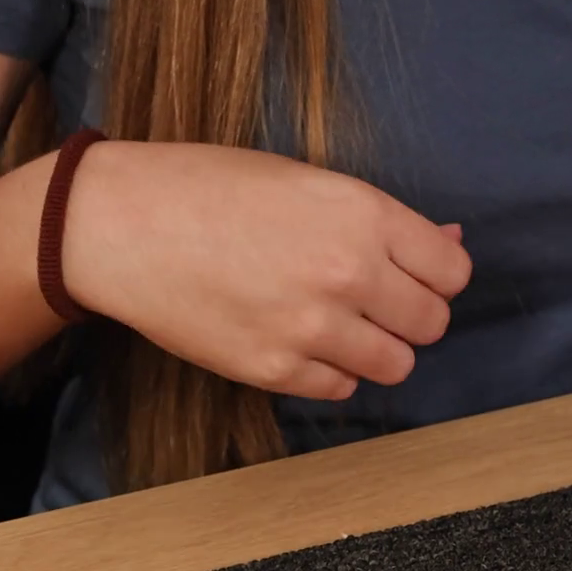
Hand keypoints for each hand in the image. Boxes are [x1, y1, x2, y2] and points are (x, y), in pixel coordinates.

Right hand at [60, 141, 471, 399]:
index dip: (437, 275)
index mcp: (361, 215)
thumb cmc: (209, 189)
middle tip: (374, 301)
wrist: (119, 225)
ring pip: (395, 365)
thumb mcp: (305, 181)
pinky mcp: (276, 371)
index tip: (413, 274)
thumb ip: (383, 222)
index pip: (452, 271)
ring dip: (375, 349)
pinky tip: (298, 340)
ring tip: (335, 323)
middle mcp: (348, 273)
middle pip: (432, 323)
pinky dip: (330, 371)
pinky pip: (340, 389)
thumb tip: (451, 242)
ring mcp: (312, 328)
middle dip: (410, 315)